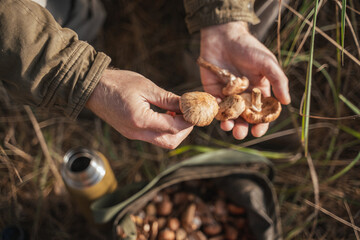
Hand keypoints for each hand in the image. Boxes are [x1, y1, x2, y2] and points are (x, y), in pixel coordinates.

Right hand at [86, 69, 193, 148]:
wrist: (91, 88)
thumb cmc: (117, 83)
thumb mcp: (145, 87)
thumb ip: (168, 98)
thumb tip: (187, 104)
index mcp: (141, 120)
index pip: (174, 127)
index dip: (188, 121)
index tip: (196, 110)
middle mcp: (137, 133)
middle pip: (170, 142)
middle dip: (184, 130)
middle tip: (189, 114)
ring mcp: (133, 135)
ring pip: (162, 142)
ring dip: (174, 131)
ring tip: (177, 112)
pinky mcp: (130, 133)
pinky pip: (152, 137)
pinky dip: (163, 129)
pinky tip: (165, 114)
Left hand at [200, 21, 289, 139]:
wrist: (224, 36)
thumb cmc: (248, 48)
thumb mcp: (267, 63)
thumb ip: (277, 81)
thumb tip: (287, 102)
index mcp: (258, 91)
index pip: (260, 112)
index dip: (261, 123)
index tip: (258, 131)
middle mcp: (243, 96)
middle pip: (243, 118)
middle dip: (242, 128)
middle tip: (240, 134)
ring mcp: (227, 95)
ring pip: (228, 114)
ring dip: (228, 123)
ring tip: (228, 128)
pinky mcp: (213, 91)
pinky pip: (214, 105)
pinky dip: (215, 112)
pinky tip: (217, 115)